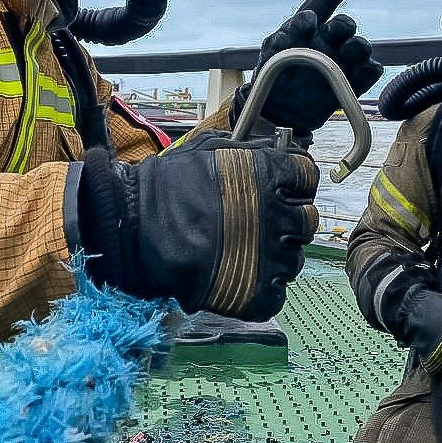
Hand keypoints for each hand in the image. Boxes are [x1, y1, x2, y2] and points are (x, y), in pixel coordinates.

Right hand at [77, 130, 318, 319]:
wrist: (134, 228)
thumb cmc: (166, 185)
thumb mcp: (210, 149)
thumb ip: (251, 150)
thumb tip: (277, 149)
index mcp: (270, 175)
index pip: (308, 176)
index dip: (294, 182)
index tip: (279, 188)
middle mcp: (279, 214)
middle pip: (306, 219)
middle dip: (287, 220)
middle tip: (257, 223)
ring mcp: (271, 257)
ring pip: (294, 258)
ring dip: (275, 254)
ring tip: (242, 252)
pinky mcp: (260, 293)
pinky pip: (278, 292)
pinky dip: (263, 287)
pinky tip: (239, 276)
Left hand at [232, 0, 383, 136]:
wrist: (278, 111)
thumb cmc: (276, 74)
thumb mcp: (276, 47)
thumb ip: (293, 30)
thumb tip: (312, 18)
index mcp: (310, 28)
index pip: (324, 2)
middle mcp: (328, 41)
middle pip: (345, 25)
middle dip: (343, 25)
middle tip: (336, 30)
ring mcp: (342, 62)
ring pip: (361, 47)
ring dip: (358, 46)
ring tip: (347, 52)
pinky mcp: (353, 83)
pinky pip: (370, 71)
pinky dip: (368, 69)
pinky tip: (357, 71)